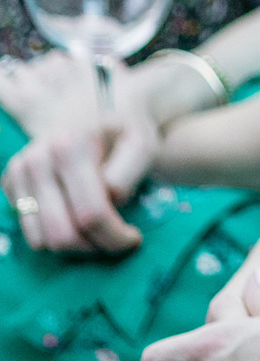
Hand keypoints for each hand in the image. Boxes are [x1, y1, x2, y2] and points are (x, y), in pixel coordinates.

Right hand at [0, 55, 160, 253]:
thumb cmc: (128, 131)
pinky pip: (30, 231)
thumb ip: (130, 171)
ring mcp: (19, 171)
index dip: (115, 237)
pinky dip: (55, 235)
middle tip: (117, 242)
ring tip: (101, 230)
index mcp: (70, 147)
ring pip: (42, 239)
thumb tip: (109, 198)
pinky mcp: (10, 183)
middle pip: (62, 233)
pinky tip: (78, 217)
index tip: (134, 240)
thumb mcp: (144, 143)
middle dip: (94, 247)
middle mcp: (37, 158)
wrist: (102, 113)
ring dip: (75, 246)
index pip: (91, 214)